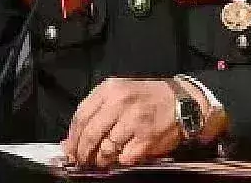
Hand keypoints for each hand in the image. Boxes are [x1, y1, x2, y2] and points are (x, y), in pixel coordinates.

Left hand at [60, 77, 181, 168]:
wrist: (182, 101)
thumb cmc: (147, 97)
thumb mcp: (119, 92)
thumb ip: (96, 111)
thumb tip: (70, 139)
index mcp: (110, 89)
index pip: (81, 115)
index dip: (72, 136)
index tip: (68, 148)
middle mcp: (120, 103)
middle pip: (90, 134)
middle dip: (82, 152)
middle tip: (81, 160)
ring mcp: (134, 121)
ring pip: (106, 149)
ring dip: (100, 159)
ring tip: (101, 160)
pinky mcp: (147, 138)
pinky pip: (125, 158)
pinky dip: (121, 161)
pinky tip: (122, 156)